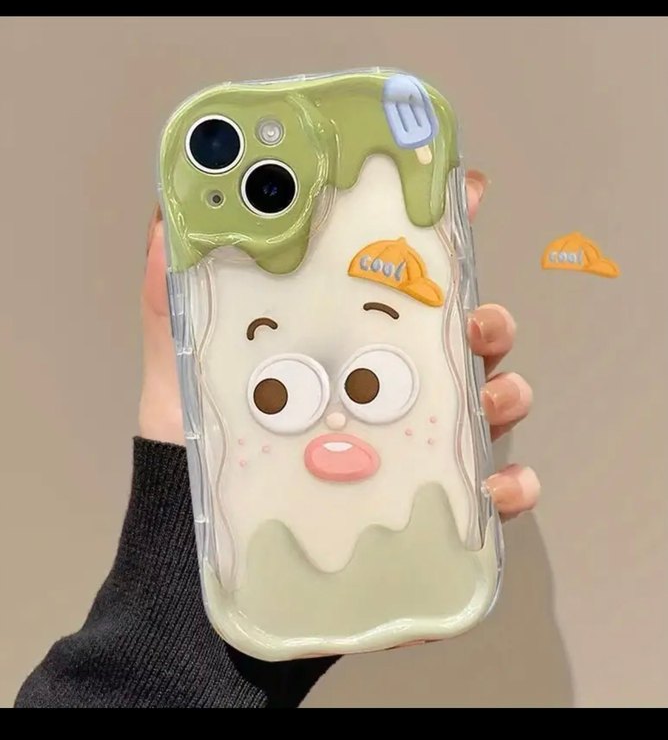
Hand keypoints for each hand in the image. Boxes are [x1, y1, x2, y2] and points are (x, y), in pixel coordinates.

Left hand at [140, 172, 538, 519]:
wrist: (200, 536)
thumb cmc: (204, 438)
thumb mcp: (188, 359)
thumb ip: (176, 294)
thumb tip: (167, 220)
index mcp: (348, 338)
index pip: (406, 283)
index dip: (442, 240)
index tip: (466, 203)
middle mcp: (390, 381)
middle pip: (464, 339)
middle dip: (488, 323)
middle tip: (478, 326)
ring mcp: (414, 441)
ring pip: (488, 405)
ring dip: (507, 394)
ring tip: (492, 401)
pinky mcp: (426, 504)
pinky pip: (485, 492)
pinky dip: (507, 485)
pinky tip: (499, 483)